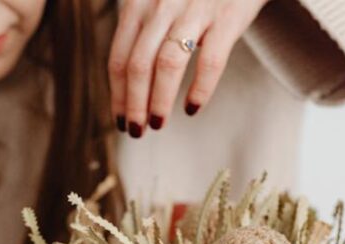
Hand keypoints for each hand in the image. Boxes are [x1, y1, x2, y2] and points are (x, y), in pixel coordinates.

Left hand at [108, 0, 270, 136]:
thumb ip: (140, 27)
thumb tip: (126, 79)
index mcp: (139, 3)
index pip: (120, 58)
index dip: (117, 94)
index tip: (120, 119)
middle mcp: (162, 5)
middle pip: (138, 65)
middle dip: (134, 104)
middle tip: (137, 131)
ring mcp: (195, 10)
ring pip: (167, 65)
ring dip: (159, 101)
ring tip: (157, 124)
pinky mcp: (227, 16)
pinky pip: (209, 60)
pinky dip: (200, 89)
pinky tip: (192, 108)